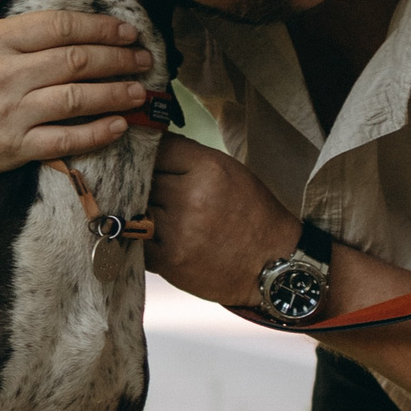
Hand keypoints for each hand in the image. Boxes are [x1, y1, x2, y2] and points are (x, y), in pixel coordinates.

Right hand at [0, 0, 156, 212]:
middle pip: (74, 62)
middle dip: (117, 59)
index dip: (99, 27)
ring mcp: (8, 114)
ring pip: (75, 100)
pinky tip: (119, 124)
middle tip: (144, 58)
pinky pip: (64, 140)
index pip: (58, 27)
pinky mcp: (13, 148)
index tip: (127, 30)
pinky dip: (96, 133)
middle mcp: (1, 76)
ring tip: (140, 90)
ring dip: (115, 94)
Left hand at [143, 136, 300, 307]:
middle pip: (143, 179)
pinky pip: (137, 241)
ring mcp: (178, 230)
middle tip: (148, 188)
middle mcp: (191, 197)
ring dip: (141, 210)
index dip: (149, 154)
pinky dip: (141, 238)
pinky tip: (155, 235)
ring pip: (137, 209)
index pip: (158, 149)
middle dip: (143, 183)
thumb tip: (151, 147)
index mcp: (209, 168)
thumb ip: (190, 158)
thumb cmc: (252, 213)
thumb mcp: (229, 171)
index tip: (147, 159)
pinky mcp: (170, 259)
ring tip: (155, 213)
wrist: (273, 263)